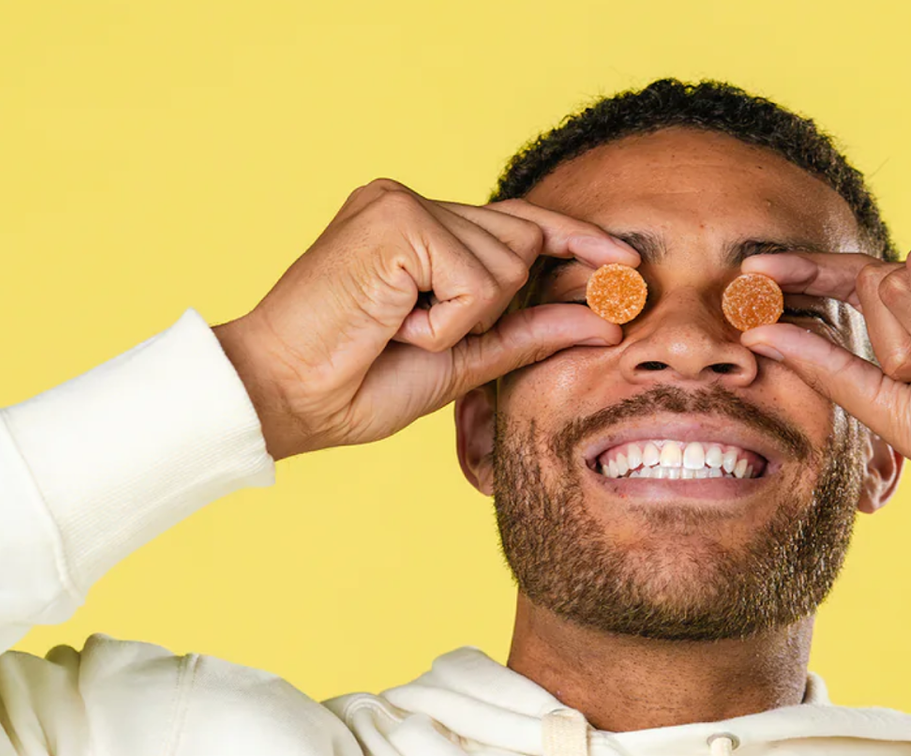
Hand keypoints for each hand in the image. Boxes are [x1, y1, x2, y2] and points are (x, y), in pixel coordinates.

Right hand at [212, 179, 638, 459]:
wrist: (287, 397)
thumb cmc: (356, 384)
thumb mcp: (461, 358)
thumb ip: (526, 330)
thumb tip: (603, 318)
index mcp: (417, 228)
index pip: (515, 221)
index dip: (573, 240)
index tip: (624, 262)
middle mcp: (408, 203)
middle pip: (521, 240)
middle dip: (497, 303)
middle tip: (414, 333)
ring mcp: (401, 203)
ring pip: (504, 262)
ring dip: (461, 320)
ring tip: (395, 330)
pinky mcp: (397, 218)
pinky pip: (474, 280)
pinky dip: (444, 320)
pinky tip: (393, 324)